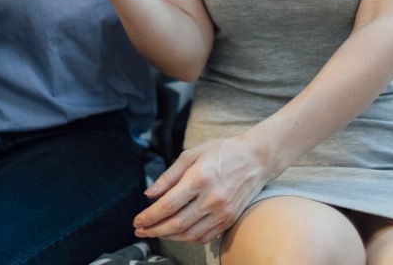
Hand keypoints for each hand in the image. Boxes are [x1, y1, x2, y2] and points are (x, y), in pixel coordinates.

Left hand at [135, 136, 271, 244]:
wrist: (255, 159)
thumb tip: (149, 194)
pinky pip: (204, 237)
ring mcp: (222, 212)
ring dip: (168, 237)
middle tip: (140, 230)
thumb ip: (168, 176)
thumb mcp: (191, 154)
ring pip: (190, 234)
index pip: (168, 205)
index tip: (137, 220)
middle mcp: (212, 199)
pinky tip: (176, 234)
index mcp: (199, 179)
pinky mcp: (229, 220)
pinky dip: (187, 239)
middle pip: (177, 223)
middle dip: (154, 230)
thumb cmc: (221, 152)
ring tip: (155, 233)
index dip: (149, 216)